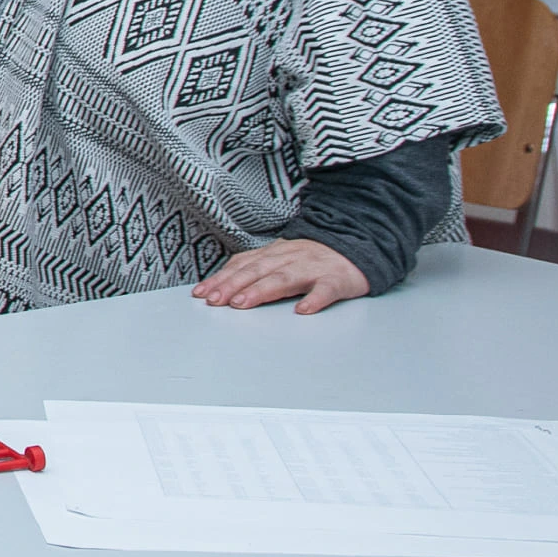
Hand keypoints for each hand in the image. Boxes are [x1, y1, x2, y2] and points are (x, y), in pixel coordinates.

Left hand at [192, 238, 370, 315]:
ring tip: (243, 303)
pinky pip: (325, 290)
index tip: (201, 293)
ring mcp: (312, 267)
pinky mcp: (336, 279)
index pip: (242, 265)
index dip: (221, 278)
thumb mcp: (279, 258)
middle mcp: (289, 258)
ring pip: (284, 278)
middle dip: (232, 285)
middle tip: (214, 300)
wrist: (356, 245)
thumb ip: (253, 269)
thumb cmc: (312, 258)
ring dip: (261, 291)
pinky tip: (303, 310)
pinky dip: (314, 299)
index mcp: (274, 254)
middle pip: (256, 271)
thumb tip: (219, 285)